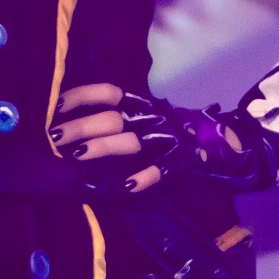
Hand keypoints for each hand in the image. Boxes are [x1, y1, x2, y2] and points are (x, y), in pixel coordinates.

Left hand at [48, 83, 278, 196]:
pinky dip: (142, 178)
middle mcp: (152, 117)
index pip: (108, 92)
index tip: (56, 106)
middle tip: (54, 138)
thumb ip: (117, 121)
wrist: (224, 144)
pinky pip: (160, 170)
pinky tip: (125, 186)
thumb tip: (72, 127)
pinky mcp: (181, 162)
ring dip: (101, 147)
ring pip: (130, 141)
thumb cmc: (172, 133)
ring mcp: (167, 140)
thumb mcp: (146, 118)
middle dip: (80, 126)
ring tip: (76, 156)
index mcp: (142, 104)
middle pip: (112, 118)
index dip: (81, 97)